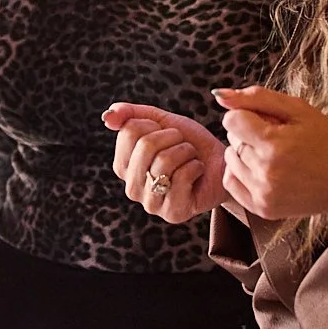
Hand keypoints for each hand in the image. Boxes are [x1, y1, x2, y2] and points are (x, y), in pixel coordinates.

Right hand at [103, 102, 226, 223]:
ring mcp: (151, 203)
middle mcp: (132, 188)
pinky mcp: (172, 213)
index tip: (167, 135)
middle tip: (183, 146)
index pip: (129, 131)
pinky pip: (181, 177)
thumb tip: (106, 117)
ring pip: (164, 161)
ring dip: (186, 152)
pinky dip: (196, 166)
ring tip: (190, 159)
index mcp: (124, 165)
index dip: (155, 126)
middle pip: (145, 145)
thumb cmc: (190, 144)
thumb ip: (132, 115)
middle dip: (173, 137)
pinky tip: (197, 173)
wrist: (221, 164)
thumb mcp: (162, 121)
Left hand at [214, 86, 327, 221]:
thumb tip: (220, 95)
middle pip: (232, 140)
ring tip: (272, 154)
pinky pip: (231, 183)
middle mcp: (265, 172)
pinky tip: (262, 169)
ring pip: (231, 161)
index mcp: (274, 144)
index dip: (248, 115)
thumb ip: (257, 98)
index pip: (232, 120)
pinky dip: (241, 173)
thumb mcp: (299, 109)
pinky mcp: (262, 209)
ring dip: (245, 153)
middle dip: (248, 134)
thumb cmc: (326, 140)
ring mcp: (263, 193)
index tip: (267, 120)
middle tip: (277, 138)